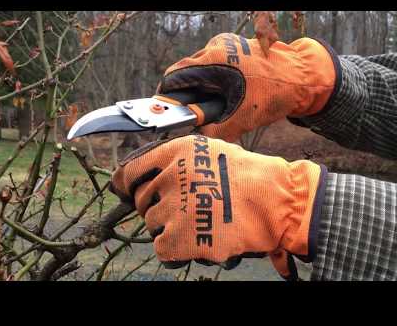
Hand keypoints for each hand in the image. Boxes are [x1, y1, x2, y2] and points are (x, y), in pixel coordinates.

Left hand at [110, 134, 326, 279]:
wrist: (278, 201)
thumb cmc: (248, 176)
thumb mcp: (209, 151)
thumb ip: (176, 159)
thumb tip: (145, 174)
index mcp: (175, 152)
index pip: (130, 170)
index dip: (124, 184)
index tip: (124, 191)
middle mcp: (171, 177)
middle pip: (140, 200)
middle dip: (155, 206)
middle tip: (181, 210)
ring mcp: (175, 208)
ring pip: (151, 224)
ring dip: (168, 226)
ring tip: (197, 223)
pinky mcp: (182, 237)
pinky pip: (161, 247)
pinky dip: (173, 249)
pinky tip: (193, 242)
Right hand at [156, 34, 336, 141]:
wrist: (304, 77)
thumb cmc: (275, 94)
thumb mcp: (241, 118)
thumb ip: (213, 129)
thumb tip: (196, 138)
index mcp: (212, 61)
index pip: (173, 77)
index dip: (168, 97)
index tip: (167, 111)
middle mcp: (215, 48)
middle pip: (185, 72)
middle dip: (186, 94)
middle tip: (194, 113)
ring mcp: (226, 45)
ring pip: (199, 68)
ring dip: (201, 86)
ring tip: (214, 103)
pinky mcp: (235, 47)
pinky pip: (214, 65)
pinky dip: (214, 80)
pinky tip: (226, 93)